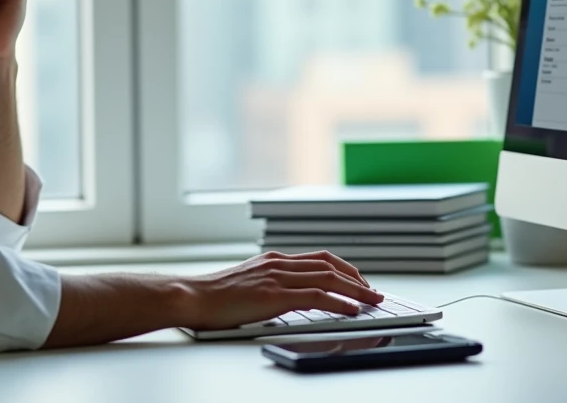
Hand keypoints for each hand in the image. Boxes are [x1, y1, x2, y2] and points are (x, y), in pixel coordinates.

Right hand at [173, 251, 383, 330]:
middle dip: (356, 278)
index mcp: (273, 260)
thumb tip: (292, 299)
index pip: (318, 258)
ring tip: (372, 300)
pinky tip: (351, 309)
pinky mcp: (275, 294)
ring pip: (328, 277)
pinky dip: (339, 301)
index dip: (343, 268)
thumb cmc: (215, 296)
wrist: (193, 296)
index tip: (358, 280)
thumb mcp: (248, 284)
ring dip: (355, 289)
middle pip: (329, 265)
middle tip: (373, 292)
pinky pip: (316, 295)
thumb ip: (270, 285)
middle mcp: (278, 263)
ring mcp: (277, 277)